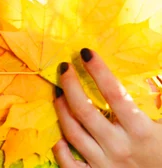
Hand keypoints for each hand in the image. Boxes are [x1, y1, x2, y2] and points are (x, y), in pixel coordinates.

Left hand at [52, 49, 161, 166]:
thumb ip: (156, 98)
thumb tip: (150, 71)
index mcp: (140, 130)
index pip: (114, 92)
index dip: (98, 70)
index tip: (86, 53)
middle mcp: (119, 146)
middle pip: (84, 110)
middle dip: (70, 84)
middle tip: (64, 67)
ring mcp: (105, 165)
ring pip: (73, 132)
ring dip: (61, 108)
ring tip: (58, 91)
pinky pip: (70, 166)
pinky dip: (59, 150)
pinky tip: (57, 135)